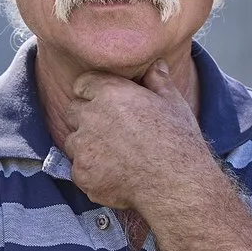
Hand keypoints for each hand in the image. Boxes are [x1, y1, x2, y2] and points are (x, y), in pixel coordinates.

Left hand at [60, 60, 207, 212]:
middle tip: (112, 132)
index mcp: (110, 93)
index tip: (104, 104)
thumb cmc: (179, 142)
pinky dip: (91, 172)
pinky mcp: (82, 174)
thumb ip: (158, 81)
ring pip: (72, 142)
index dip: (93, 93)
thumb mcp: (173, 104)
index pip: (82, 84)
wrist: (177, 185)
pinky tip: (115, 175)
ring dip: (86, 146)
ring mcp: (83, 147)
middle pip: (73, 111)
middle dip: (87, 119)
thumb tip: (156, 65)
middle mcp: (91, 116)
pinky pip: (78, 170)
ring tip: (114, 155)